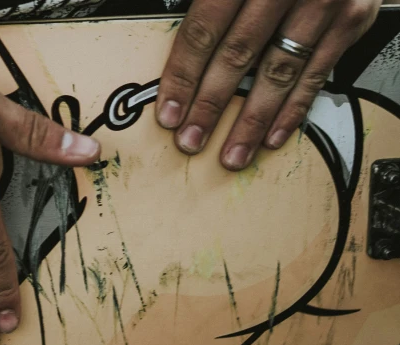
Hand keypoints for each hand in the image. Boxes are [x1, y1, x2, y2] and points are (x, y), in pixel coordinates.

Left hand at [156, 0, 380, 169]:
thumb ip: (208, 0)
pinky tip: (273, 135)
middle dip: (210, 105)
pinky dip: (293, 109)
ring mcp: (323, 2)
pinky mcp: (351, 18)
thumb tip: (173, 46)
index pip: (204, 30)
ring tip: (232, 153)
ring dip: (251, 121)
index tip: (169, 112)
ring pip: (278, 72)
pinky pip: (318, 73)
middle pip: (237, 55)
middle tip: (191, 140)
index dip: (183, 76)